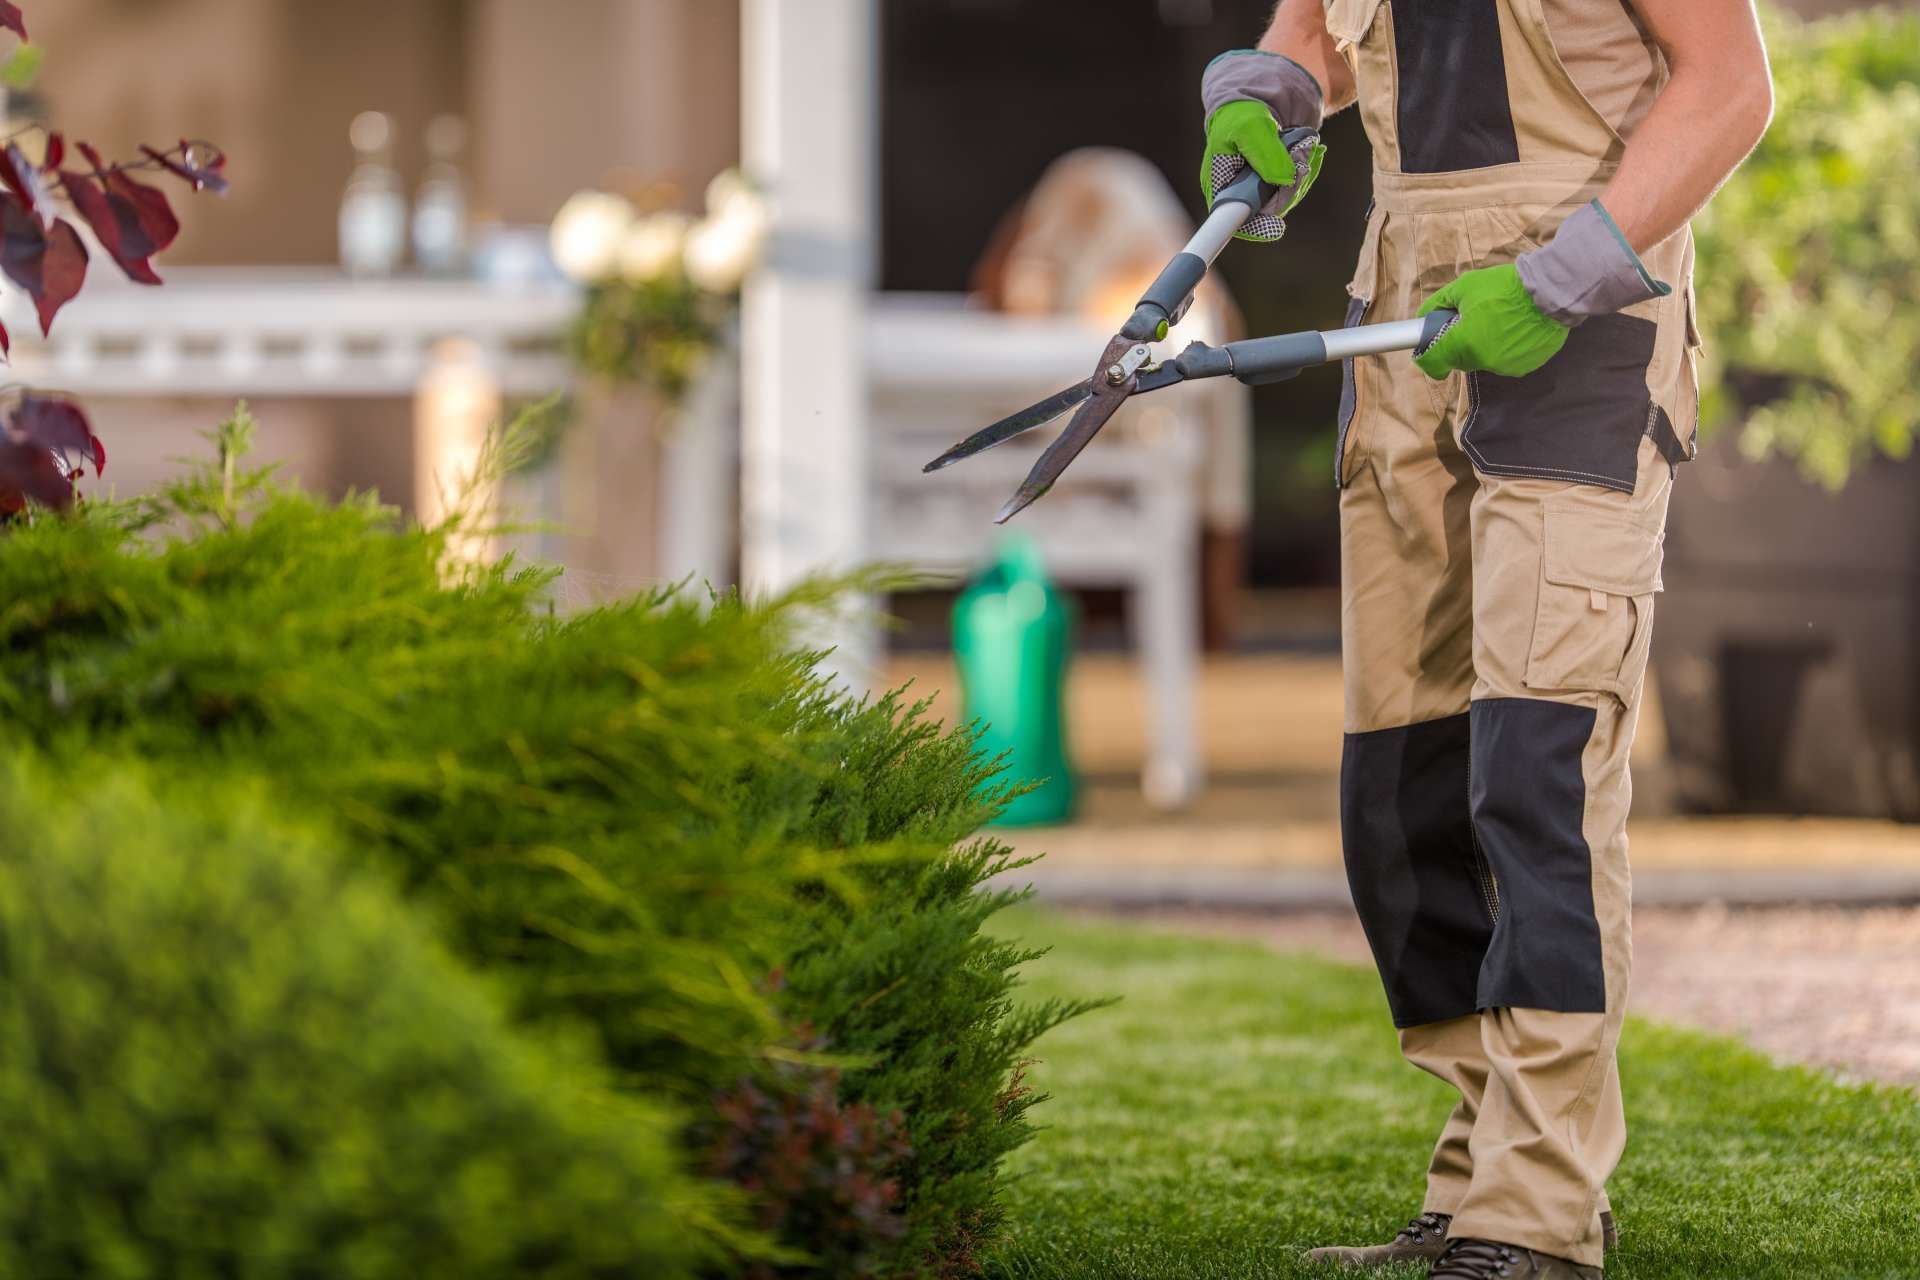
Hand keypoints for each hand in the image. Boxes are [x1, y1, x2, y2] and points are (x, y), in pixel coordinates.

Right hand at [1198, 50, 1324, 237]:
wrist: (1255, 96)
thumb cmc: (1242, 110)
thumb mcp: (1251, 125)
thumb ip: (1266, 154)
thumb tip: (1285, 180)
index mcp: (1219, 184)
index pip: (1232, 220)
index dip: (1255, 227)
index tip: (1276, 225)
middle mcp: (1237, 193)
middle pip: (1267, 212)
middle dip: (1289, 187)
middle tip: (1301, 157)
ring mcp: (1257, 190)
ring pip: (1286, 199)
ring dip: (1302, 173)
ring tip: (1305, 144)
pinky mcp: (1275, 182)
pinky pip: (1295, 187)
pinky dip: (1306, 168)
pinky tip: (1310, 149)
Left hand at [1414, 265, 1569, 379]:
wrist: (1550, 291)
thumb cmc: (1505, 286)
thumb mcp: (1464, 287)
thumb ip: (1438, 304)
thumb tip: (1424, 317)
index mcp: (1463, 344)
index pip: (1432, 364)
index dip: (1427, 356)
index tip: (1429, 348)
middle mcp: (1482, 361)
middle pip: (1459, 360)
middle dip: (1459, 344)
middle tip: (1470, 321)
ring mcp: (1504, 367)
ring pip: (1483, 361)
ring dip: (1483, 346)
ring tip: (1498, 320)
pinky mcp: (1524, 367)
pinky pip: (1505, 361)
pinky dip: (1505, 348)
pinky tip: (1514, 328)